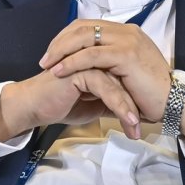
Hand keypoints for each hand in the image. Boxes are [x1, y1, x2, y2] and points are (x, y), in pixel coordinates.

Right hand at [0, 65, 140, 141]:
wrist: (34, 106)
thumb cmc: (61, 103)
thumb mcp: (94, 104)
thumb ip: (111, 99)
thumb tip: (132, 107)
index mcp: (100, 59)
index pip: (128, 74)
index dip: (138, 96)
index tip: (149, 119)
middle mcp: (96, 55)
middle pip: (126, 77)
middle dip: (137, 103)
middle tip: (147, 126)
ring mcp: (88, 60)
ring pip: (118, 82)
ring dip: (130, 107)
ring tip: (137, 128)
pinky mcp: (79, 69)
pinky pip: (105, 87)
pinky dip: (118, 105)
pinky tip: (126, 120)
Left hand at [39, 20, 172, 129]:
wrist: (173, 103)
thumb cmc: (150, 94)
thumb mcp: (127, 72)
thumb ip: (110, 63)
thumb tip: (87, 65)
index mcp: (126, 33)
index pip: (88, 25)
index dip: (67, 37)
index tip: (53, 53)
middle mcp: (126, 31)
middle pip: (82, 27)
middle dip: (59, 42)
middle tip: (44, 59)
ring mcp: (126, 40)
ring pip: (83, 37)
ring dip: (61, 51)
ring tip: (47, 65)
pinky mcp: (125, 55)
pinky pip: (91, 55)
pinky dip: (72, 62)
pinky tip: (59, 71)